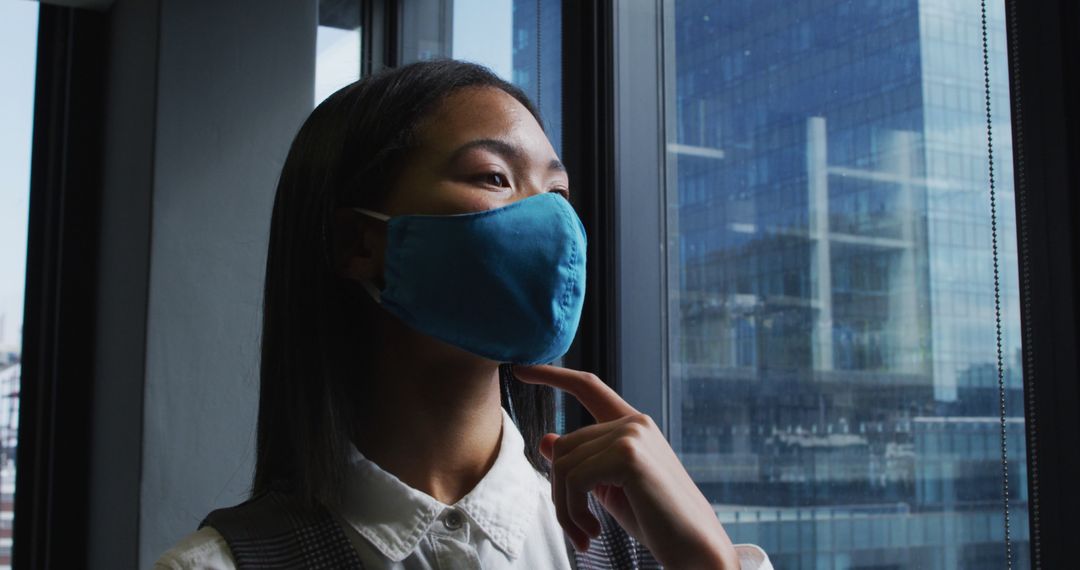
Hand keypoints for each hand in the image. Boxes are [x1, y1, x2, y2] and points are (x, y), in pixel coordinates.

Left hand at [511, 364, 739, 568]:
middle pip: (565, 446)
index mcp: (633, 426)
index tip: (521, 368)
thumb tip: (546, 440)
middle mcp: (634, 422)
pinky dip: (573, 511)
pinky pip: (573, 479)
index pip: (588, 387)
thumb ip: (581, 463)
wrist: (695, 547)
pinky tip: (591, 532)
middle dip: (560, 493)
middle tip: (576, 530)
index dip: (553, 374)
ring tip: (584, 534)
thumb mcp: (609, 489)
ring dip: (565, 508)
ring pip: (564, 465)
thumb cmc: (657, 521)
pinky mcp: (628, 456)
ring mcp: (631, 435)